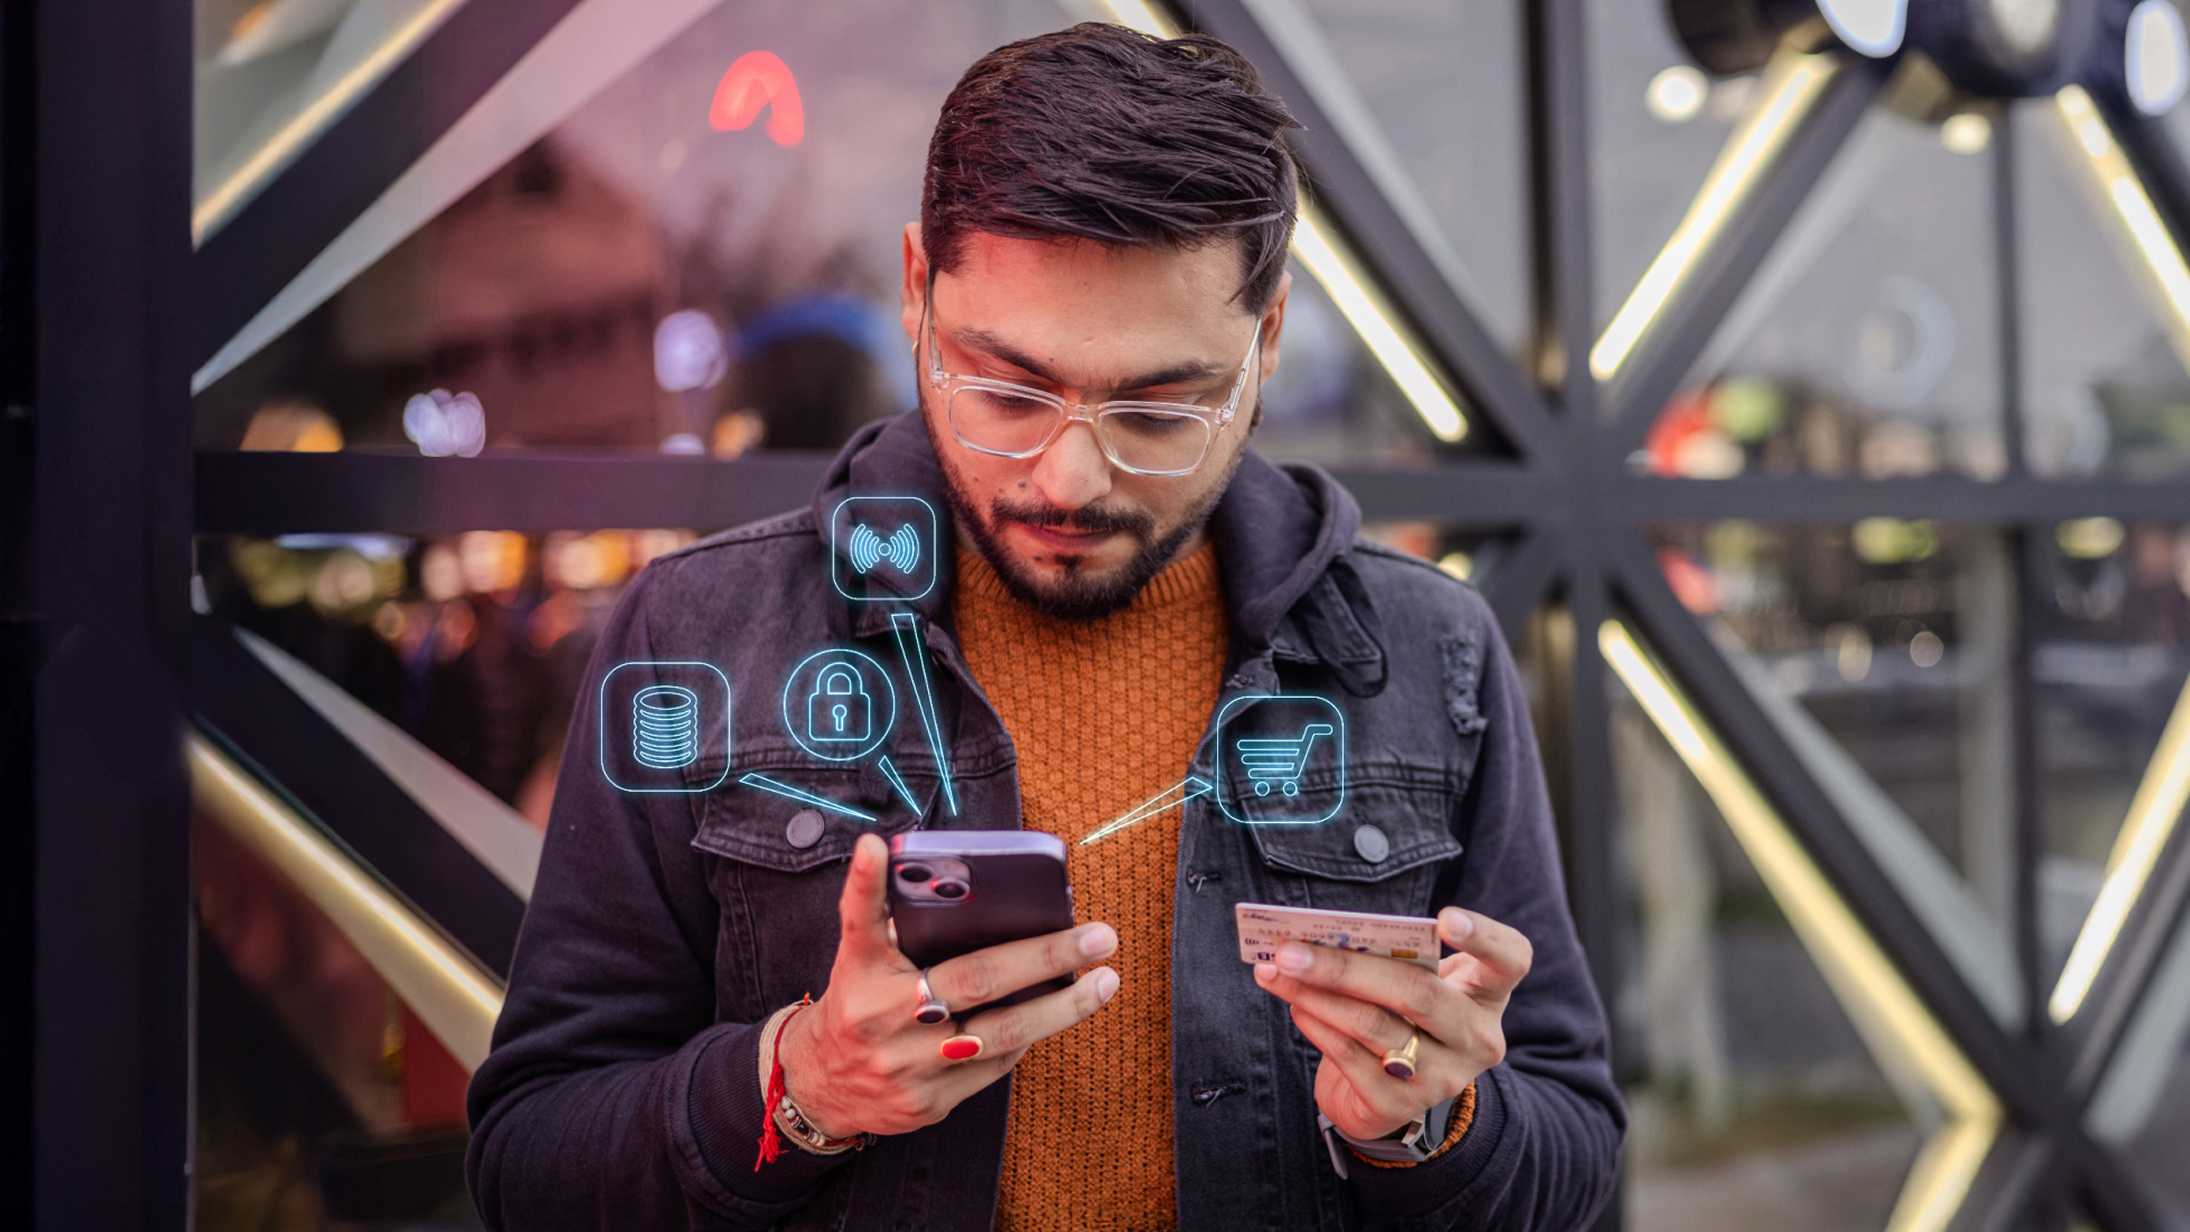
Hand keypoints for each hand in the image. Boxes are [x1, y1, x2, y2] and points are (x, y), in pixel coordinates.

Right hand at [774, 833, 1120, 1138]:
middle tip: (1098, 936)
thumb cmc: (855, 1004)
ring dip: (1061, 1008)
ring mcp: (910, 1067)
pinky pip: (994, 1067)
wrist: (818, 1087)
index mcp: (864, 975)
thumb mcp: (858, 957)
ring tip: (1104, 982)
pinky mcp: (930, 1102)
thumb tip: (899, 856)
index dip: (867, 884)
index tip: (877, 847)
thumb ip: (881, 915)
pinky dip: (1029, 1037)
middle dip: (1044, 956)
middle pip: (975, 980)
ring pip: (1001, 1034)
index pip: (865, 922)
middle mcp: (885, 1020)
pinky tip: (1058, 1012)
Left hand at [1253, 907, 1529, 1140]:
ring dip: (1315, 993)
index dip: (1485, 937)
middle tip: (1291, 948)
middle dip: (1347, 967)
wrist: (1389, 1096)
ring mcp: (1441, 1078)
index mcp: (1485, 994)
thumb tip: (1318, 934)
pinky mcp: (1399, 1108)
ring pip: (1373, 1025)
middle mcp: (1475, 1039)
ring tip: (1276, 970)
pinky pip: (1349, 1057)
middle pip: (1417, 993)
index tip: (1445, 918)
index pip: (1511, 959)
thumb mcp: (1412, 983)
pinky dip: (1315, 1023)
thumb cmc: (1401, 1017)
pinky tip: (1294, 1002)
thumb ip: (1389, 957)